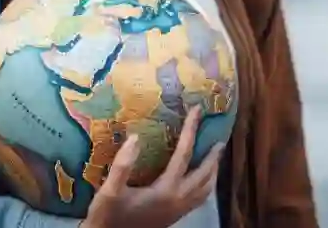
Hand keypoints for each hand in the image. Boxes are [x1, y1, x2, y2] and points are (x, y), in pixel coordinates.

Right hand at [81, 107, 223, 227]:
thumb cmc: (108, 214)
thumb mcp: (110, 190)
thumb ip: (123, 165)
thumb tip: (136, 137)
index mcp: (166, 190)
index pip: (184, 154)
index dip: (191, 130)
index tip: (196, 110)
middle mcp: (178, 200)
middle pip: (204, 174)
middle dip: (212, 155)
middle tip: (219, 137)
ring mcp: (178, 210)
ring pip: (205, 189)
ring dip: (212, 171)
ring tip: (215, 157)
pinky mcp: (174, 216)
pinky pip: (199, 198)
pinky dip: (205, 185)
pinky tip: (199, 180)